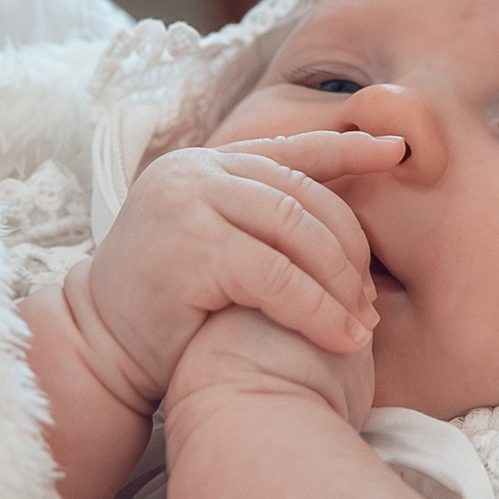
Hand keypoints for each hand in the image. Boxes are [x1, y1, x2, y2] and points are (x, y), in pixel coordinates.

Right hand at [65, 131, 401, 410]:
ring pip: (297, 234)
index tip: (398, 151)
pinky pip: (279, 277)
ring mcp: (190, 204)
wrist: (100, 350)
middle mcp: (196, 174)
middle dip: (349, 249)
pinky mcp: (192, 248)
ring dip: (340, 283)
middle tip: (372, 299)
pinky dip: (317, 310)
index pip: (291, 151)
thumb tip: (348, 236)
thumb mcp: (217, 249)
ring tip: (362, 324)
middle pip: (304, 198)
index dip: (350, 148)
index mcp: (206, 166)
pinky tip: (341, 337)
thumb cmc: (167, 311)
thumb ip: (262, 228)